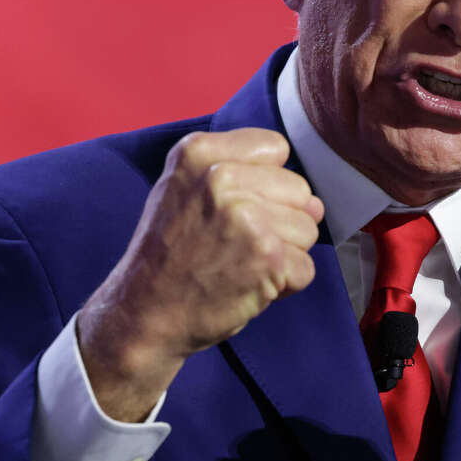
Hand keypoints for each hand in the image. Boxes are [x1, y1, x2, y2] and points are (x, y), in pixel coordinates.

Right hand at [78, 128, 323, 421]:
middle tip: (235, 243)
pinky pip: (306, 268)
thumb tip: (317, 204)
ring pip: (308, 229)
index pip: (275, 148)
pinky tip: (247, 285)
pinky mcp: (266, 256)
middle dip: (279, 221)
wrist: (144, 313)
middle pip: (299, 190)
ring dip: (283, 254)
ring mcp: (246, 216)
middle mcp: (221, 176)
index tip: (232, 207)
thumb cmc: (170, 251)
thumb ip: (247, 175)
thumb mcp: (185, 187)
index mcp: (198, 152)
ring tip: (239, 263)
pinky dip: (284, 285)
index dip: (264, 182)